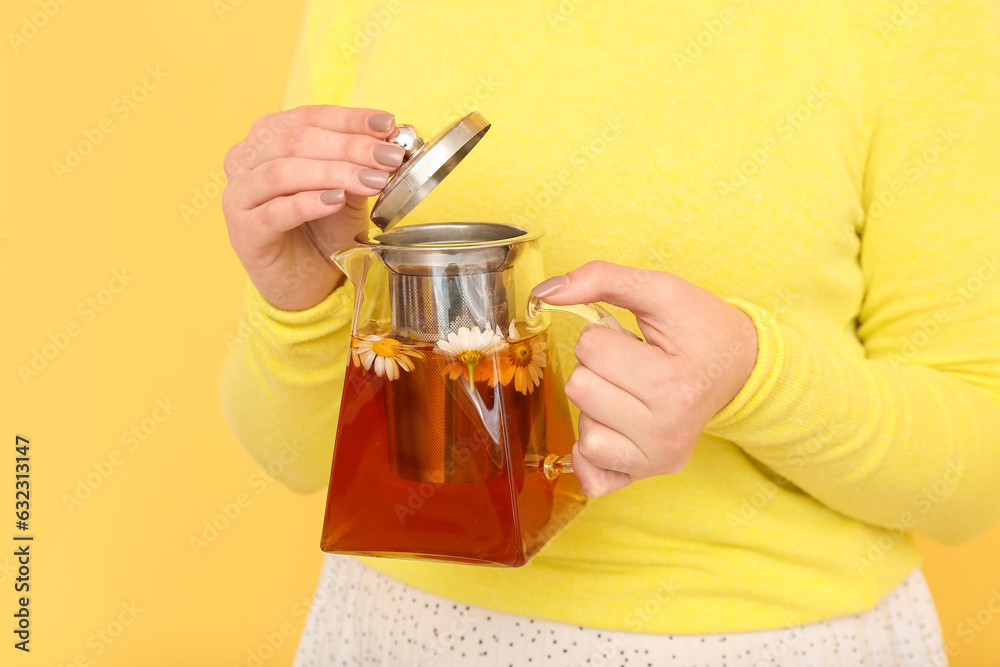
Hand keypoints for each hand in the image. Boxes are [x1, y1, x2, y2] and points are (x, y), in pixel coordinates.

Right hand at [222, 105, 404, 310]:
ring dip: (333, 173)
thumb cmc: (323, 231)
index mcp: (269, 138)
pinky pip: (274, 211)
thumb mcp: (348, 190)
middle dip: (348, 147)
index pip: (309, 117)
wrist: (308, 282)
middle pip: (296, 140)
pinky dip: (308, 203)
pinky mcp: (243, 231)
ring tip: (371, 180)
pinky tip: (336, 200)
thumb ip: (360, 164)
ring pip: (282, 172)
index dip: (349, 119)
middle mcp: (246, 160)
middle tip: (387, 157)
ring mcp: (239, 196)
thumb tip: (388, 138)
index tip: (387, 124)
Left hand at [533, 261, 758, 496]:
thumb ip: (602, 278)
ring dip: (596, 407)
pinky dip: (591, 452)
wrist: (741, 366)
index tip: (635, 341)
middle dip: (597, 370)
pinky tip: (614, 428)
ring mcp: (658, 460)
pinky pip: (590, 477)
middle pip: (580, 389)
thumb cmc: (700, 326)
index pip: (590, 349)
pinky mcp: (646, 477)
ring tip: (631, 394)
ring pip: (582, 432)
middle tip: (634, 367)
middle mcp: (668, 432)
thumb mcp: (660, 290)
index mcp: (673, 384)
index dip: (603, 336)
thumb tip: (545, 292)